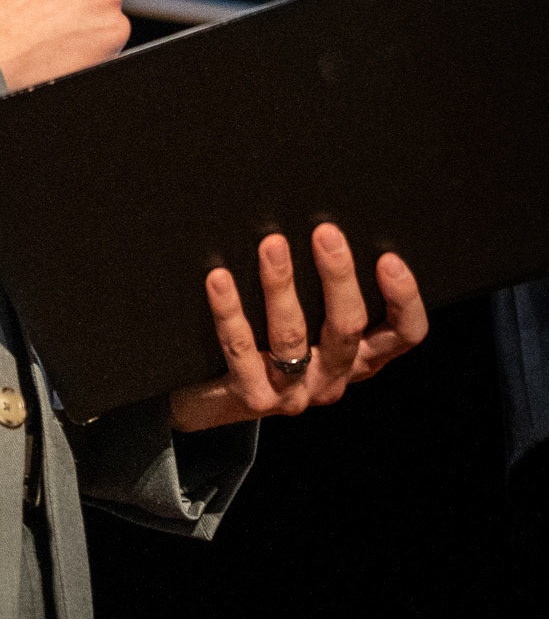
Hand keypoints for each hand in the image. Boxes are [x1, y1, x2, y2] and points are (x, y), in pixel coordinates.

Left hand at [169, 222, 428, 431]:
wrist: (215, 399)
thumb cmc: (268, 341)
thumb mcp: (310, 318)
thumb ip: (322, 285)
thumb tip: (320, 218)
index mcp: (358, 355)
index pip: (403, 334)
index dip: (404, 300)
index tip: (389, 258)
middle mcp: (333, 376)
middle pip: (347, 328)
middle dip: (338, 277)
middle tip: (326, 233)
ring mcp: (295, 392)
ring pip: (293, 337)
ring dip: (282, 286)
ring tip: (271, 245)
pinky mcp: (254, 398)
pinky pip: (241, 351)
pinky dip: (230, 313)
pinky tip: (219, 279)